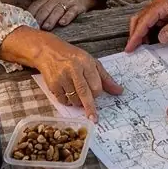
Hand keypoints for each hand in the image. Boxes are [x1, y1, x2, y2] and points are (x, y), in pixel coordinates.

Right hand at [1, 29, 121, 120]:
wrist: (48, 51)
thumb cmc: (73, 57)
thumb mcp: (91, 62)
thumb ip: (105, 78)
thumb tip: (119, 91)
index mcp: (86, 63)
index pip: (96, 85)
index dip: (97, 93)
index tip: (97, 96)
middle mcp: (73, 69)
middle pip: (84, 94)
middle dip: (90, 107)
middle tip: (93, 117)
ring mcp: (61, 77)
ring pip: (74, 99)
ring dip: (78, 102)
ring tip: (77, 94)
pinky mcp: (52, 84)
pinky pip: (63, 100)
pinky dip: (67, 101)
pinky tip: (68, 94)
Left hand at [29, 0, 105, 30]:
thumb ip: (40, 9)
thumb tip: (27, 23)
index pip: (35, 7)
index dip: (29, 16)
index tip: (23, 25)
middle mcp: (55, 0)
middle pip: (44, 10)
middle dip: (38, 19)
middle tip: (33, 29)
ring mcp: (66, 3)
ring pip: (57, 11)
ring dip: (51, 19)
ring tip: (46, 27)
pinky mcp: (77, 6)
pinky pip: (71, 12)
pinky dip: (67, 17)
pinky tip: (63, 23)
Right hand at [126, 0, 167, 51]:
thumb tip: (161, 38)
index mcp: (162, 3)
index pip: (145, 20)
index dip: (136, 35)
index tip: (130, 47)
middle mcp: (157, 3)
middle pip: (139, 19)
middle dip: (134, 35)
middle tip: (131, 50)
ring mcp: (158, 7)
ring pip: (143, 21)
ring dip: (140, 34)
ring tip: (139, 48)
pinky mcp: (161, 12)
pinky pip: (150, 22)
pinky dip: (147, 32)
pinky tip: (148, 42)